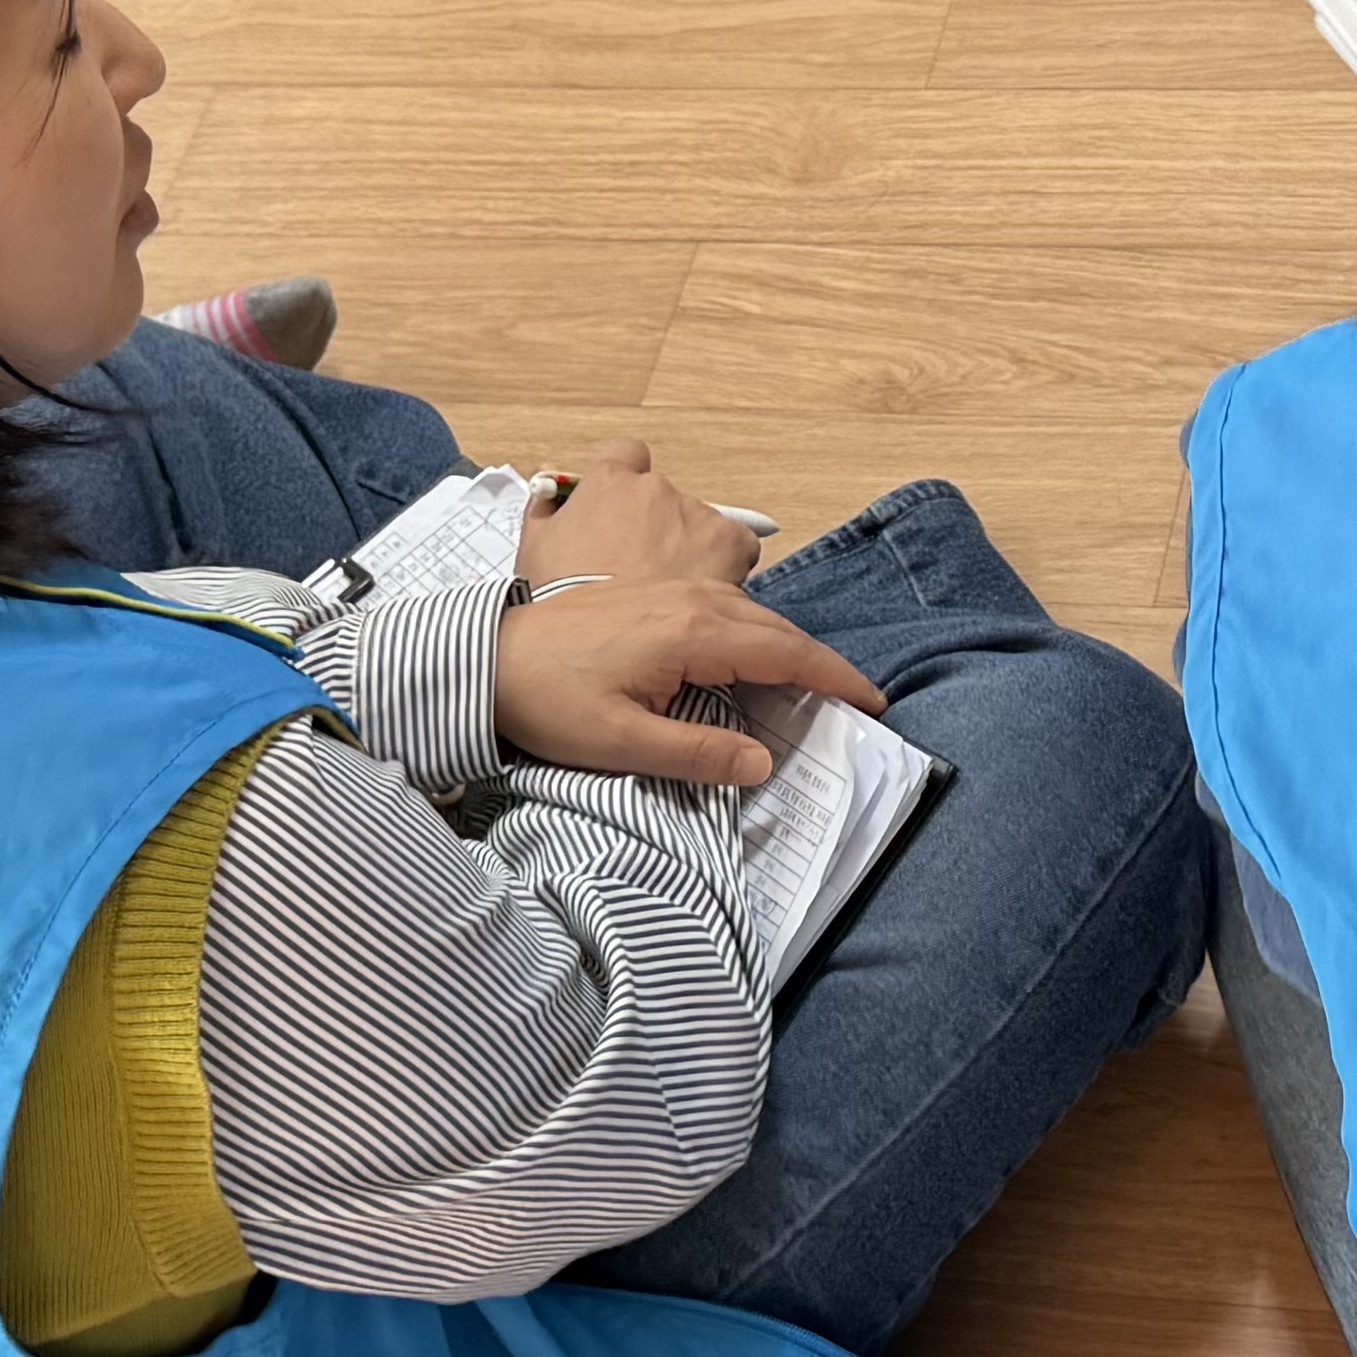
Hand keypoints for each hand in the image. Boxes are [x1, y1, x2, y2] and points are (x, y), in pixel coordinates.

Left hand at [489, 576, 882, 787]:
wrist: (485, 658)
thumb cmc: (546, 702)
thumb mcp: (621, 743)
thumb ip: (699, 752)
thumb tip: (763, 763)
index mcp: (694, 632)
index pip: (788, 653)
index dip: (835, 679)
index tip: (872, 703)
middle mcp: (692, 601)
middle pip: (779, 630)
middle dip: (822, 664)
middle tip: (854, 701)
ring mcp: (672, 592)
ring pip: (754, 614)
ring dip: (790, 646)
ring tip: (814, 684)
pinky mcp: (653, 597)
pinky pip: (727, 608)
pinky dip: (758, 633)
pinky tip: (754, 655)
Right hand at [516, 437, 760, 591]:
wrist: (596, 646)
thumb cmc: (560, 604)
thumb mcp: (536, 549)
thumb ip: (546, 508)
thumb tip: (548, 480)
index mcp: (608, 483)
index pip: (626, 454)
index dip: (628, 480)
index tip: (625, 510)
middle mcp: (655, 489)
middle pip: (666, 502)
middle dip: (660, 531)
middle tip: (644, 573)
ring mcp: (694, 513)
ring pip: (702, 526)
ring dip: (691, 550)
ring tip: (671, 597)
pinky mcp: (728, 542)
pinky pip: (738, 548)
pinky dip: (727, 568)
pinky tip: (701, 601)